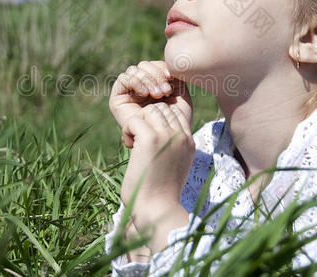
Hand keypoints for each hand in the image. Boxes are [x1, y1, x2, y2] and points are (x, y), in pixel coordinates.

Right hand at [109, 60, 192, 146]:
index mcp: (154, 84)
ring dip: (148, 79)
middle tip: (165, 91)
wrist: (163, 142)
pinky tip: (145, 94)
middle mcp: (140, 86)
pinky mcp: (117, 97)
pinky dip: (136, 81)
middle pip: (145, 65)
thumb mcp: (181, 96)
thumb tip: (169, 63)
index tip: (173, 79)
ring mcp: (128, 91)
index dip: (163, 68)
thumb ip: (177, 78)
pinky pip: (124, 78)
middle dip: (156, 75)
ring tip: (158, 95)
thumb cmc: (174, 122)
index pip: (156, 65)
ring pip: (135, 69)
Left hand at [120, 102, 194, 222]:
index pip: (175, 112)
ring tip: (133, 142)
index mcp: (189, 142)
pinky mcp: (150, 138)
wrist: (157, 209)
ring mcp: (167, 136)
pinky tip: (128, 145)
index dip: (158, 120)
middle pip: (162, 108)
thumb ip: (172, 147)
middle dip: (146, 119)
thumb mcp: (174, 165)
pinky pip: (135, 119)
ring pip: (149, 110)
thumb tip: (157, 132)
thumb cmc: (160, 193)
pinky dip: (127, 130)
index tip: (148, 138)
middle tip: (138, 140)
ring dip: (136, 123)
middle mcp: (181, 136)